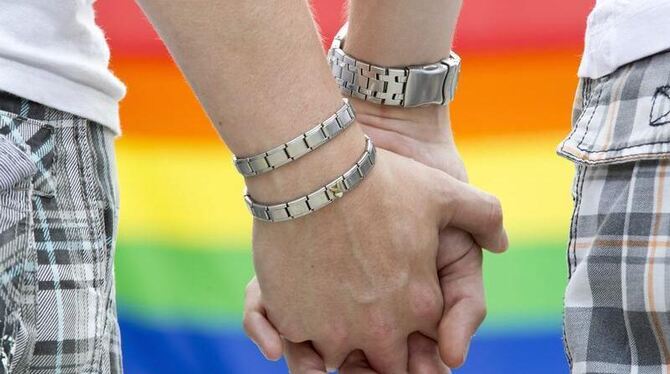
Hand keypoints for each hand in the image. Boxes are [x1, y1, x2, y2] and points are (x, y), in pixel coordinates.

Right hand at [250, 136, 505, 372]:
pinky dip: (303, 338)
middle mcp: (382, 328)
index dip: (421, 337)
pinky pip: (301, 349)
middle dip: (383, 351)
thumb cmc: (381, 179)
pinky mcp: (292, 322)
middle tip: (373, 331)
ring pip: (343, 359)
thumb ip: (483, 216)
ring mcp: (335, 329)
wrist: (312, 170)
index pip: (430, 345)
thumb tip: (501, 242)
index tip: (408, 322)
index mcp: (422, 304)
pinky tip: (304, 316)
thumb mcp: (444, 191)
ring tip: (337, 320)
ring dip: (343, 345)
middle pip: (388, 364)